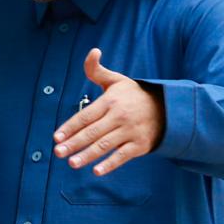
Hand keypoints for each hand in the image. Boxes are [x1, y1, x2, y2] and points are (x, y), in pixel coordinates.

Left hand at [53, 49, 163, 175]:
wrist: (167, 108)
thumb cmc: (133, 95)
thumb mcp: (116, 80)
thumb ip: (97, 70)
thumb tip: (93, 51)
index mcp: (111, 101)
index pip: (86, 116)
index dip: (70, 127)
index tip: (56, 137)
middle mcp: (120, 116)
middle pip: (92, 132)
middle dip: (74, 143)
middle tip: (58, 152)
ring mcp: (130, 131)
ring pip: (105, 145)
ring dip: (88, 155)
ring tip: (71, 163)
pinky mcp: (140, 145)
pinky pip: (122, 156)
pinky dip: (110, 164)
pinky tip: (96, 171)